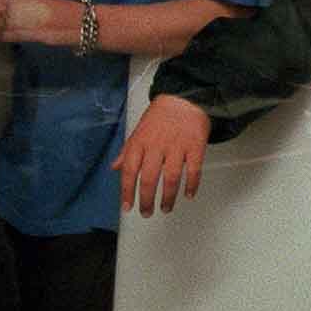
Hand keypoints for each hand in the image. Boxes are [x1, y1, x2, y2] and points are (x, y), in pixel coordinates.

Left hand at [113, 94, 211, 215]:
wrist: (185, 98)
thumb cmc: (160, 115)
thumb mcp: (138, 131)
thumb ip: (127, 151)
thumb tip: (115, 167)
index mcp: (140, 142)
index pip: (129, 172)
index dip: (127, 192)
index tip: (127, 206)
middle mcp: (157, 146)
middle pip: (149, 179)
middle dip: (147, 200)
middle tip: (147, 212)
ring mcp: (177, 146)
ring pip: (171, 178)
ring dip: (168, 197)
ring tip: (166, 208)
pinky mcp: (195, 146)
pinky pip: (194, 170)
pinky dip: (191, 185)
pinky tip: (188, 194)